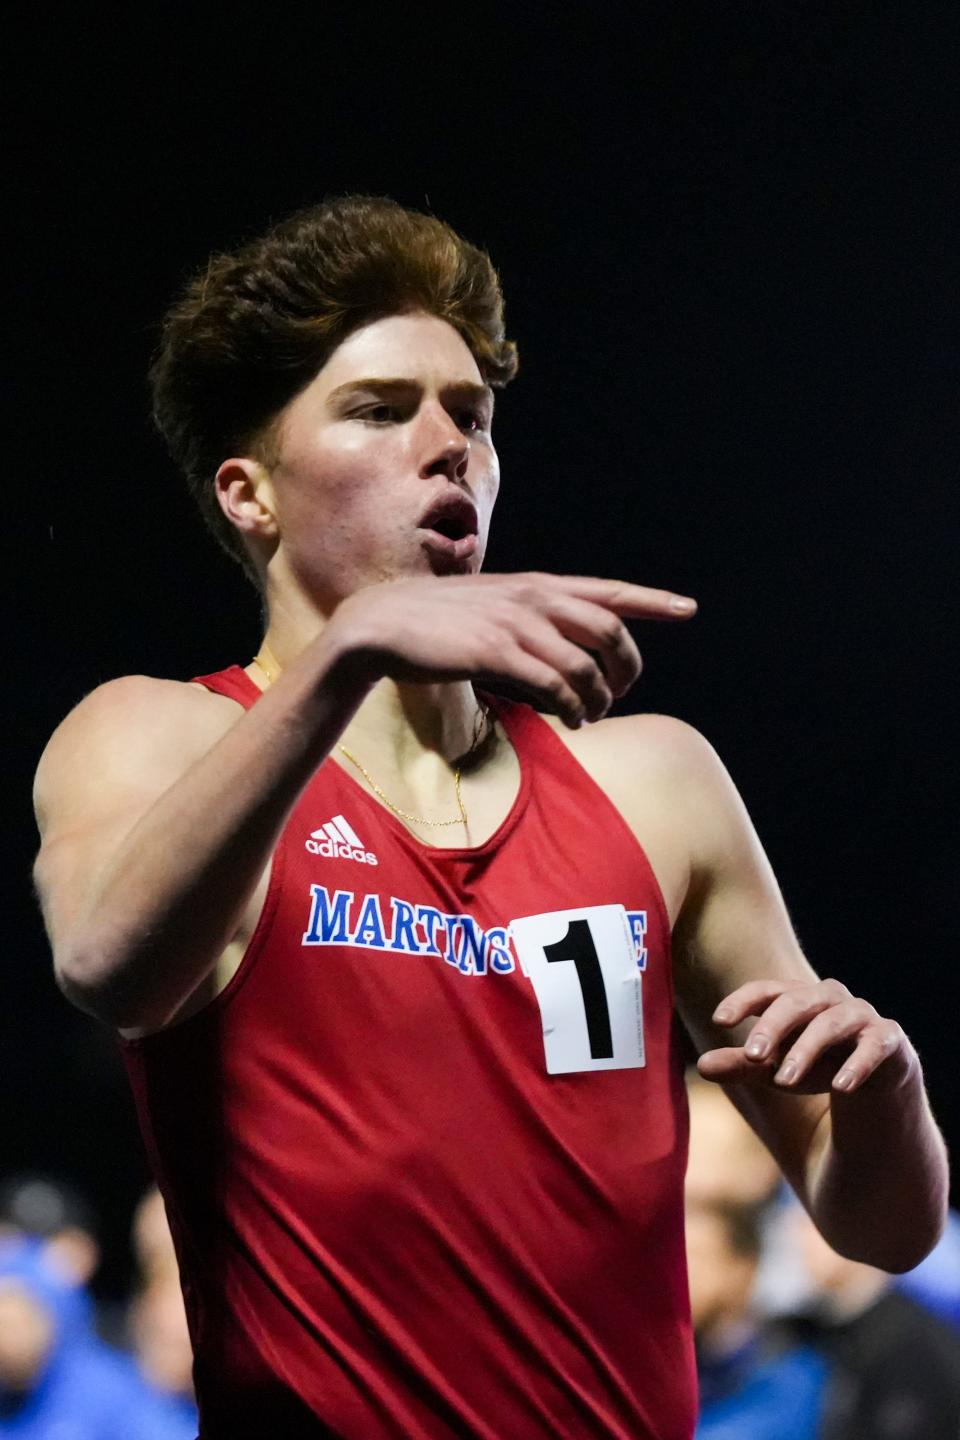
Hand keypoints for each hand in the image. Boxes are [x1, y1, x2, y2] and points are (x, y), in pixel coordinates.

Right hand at [327, 572, 696, 726]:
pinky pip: (552, 686)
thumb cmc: (438, 624)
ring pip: (585, 666)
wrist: (381, 625)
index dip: (651, 600)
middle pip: (609, 632)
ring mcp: (514, 624)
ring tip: (590, 717)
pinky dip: (570, 708)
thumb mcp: (494, 612)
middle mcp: (533, 598)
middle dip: (627, 668)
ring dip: (597, 700)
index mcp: (537, 586)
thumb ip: (534, 629)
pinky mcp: (494, 653)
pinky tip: (570, 720)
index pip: (607, 590)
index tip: (688, 609)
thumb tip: (568, 673)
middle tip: (620, 695)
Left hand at [698, 978, 914, 1094]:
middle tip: (751, 1056)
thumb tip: (701, 1066)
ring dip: (807, 1050)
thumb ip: (742, 1065)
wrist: (876, 1084)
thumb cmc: (817, 1065)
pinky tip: (841, 1087)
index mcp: (798, 997)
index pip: (767, 990)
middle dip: (773, 1027)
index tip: (720, 1020)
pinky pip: (875, 1045)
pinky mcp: (890, 1040)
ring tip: (782, 1081)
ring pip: (832, 1023)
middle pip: (797, 1001)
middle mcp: (830, 998)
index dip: (743, 1000)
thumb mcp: (776, 1069)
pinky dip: (859, 1064)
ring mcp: (862, 1016)